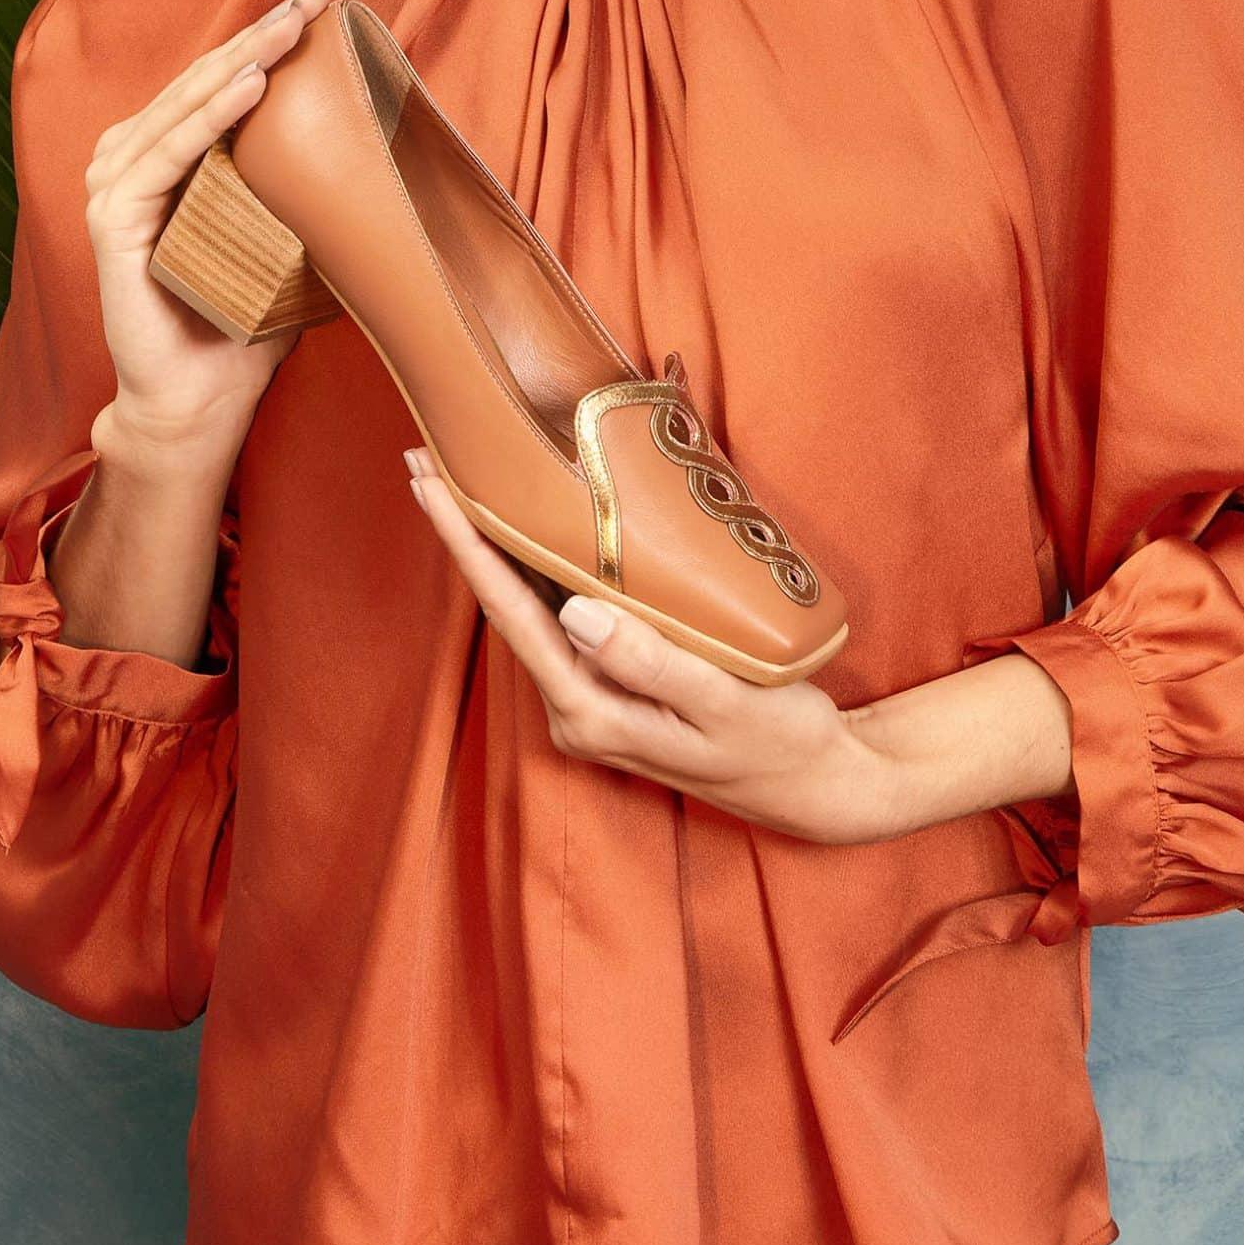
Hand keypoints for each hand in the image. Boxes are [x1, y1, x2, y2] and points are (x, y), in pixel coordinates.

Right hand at [83, 0, 333, 454]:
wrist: (202, 399)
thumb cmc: (244, 319)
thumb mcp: (284, 237)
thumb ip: (304, 187)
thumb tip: (384, 143)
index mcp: (170, 155)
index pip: (221, 78)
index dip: (268, 36)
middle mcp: (135, 160)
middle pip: (204, 79)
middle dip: (263, 32)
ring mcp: (117, 187)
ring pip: (185, 105)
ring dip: (240, 60)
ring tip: (291, 27)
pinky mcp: (112, 222)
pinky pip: (166, 156)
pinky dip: (206, 119)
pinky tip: (248, 86)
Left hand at [404, 444, 899, 846]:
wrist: (818, 786)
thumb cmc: (781, 741)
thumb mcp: (725, 701)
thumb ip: (651, 663)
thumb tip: (576, 612)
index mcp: (590, 713)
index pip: (511, 614)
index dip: (467, 543)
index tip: (429, 483)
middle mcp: (577, 709)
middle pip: (505, 605)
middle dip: (465, 532)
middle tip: (425, 458)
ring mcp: (594, 697)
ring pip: (530, 607)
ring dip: (495, 545)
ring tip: (462, 480)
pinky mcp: (616, 683)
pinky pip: (564, 614)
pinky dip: (538, 564)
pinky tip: (530, 529)